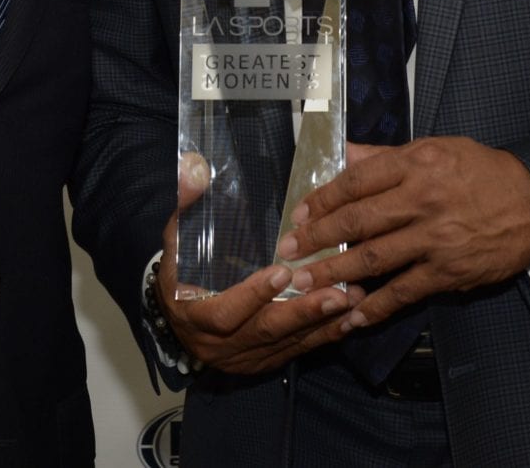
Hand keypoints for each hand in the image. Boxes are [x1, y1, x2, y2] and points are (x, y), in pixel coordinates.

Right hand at [157, 153, 364, 374]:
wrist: (176, 317)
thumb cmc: (180, 271)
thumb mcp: (176, 238)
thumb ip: (186, 205)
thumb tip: (194, 167)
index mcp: (193, 313)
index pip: (224, 312)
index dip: (253, 295)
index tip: (283, 271)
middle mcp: (218, 345)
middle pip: (264, 331)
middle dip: (303, 312)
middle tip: (338, 292)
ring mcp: (242, 357)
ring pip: (285, 343)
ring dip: (321, 323)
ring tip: (353, 299)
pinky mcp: (262, 362)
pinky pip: (295, 351)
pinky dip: (323, 335)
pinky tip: (348, 318)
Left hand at [278, 138, 529, 332]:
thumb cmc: (483, 172)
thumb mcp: (437, 148)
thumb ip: (386, 155)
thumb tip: (342, 151)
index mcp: (417, 164)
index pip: (356, 180)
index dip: (322, 198)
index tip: (300, 212)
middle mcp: (422, 199)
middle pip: (356, 221)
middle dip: (316, 238)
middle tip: (288, 249)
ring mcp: (434, 239)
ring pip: (372, 259)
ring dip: (333, 273)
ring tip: (303, 283)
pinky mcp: (447, 271)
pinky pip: (402, 292)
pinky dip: (373, 307)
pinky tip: (350, 316)